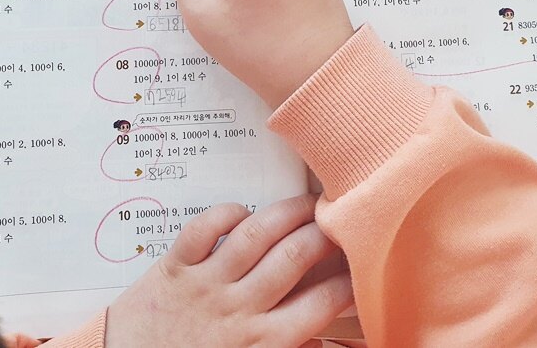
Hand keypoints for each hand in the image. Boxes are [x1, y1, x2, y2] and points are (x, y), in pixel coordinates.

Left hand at [105, 195, 352, 347]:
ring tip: (308, 203)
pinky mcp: (174, 266)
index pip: (323, 303)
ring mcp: (206, 283)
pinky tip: (243, 211)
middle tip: (340, 219)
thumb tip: (326, 342)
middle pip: (296, 256)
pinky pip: (204, 227)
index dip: (350, 279)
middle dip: (325, 232)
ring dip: (288, 212)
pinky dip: (227, 211)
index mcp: (263, 344)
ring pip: (257, 234)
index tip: (361, 265)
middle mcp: (239, 309)